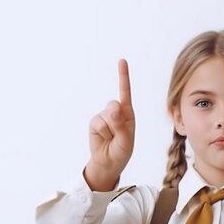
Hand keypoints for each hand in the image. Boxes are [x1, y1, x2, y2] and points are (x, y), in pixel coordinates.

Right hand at [84, 59, 135, 190]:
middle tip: (118, 135)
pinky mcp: (94, 122)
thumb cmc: (121, 151)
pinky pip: (99, 123)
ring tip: (112, 139)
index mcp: (128, 113)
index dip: (123, 76)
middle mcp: (116, 111)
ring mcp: (105, 116)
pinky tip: (104, 138)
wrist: (108, 162)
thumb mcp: (126, 139)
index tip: (121, 61)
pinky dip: (103, 133)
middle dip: (116, 120)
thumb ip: (120, 123)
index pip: (125, 92)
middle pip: (114, 105)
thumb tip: (112, 106)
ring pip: (107, 115)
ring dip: (111, 130)